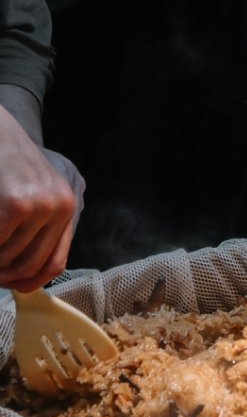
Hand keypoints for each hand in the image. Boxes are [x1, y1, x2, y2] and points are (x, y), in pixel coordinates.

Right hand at [0, 113, 82, 292]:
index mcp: (70, 207)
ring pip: (9, 256)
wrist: (0, 131)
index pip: (55, 263)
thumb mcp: (39, 191)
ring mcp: (42, 207)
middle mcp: (63, 207)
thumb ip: (40, 227)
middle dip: (3, 275)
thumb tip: (27, 277)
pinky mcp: (18, 205)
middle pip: (31, 265)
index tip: (9, 284)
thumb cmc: (12, 164)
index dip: (29, 281)